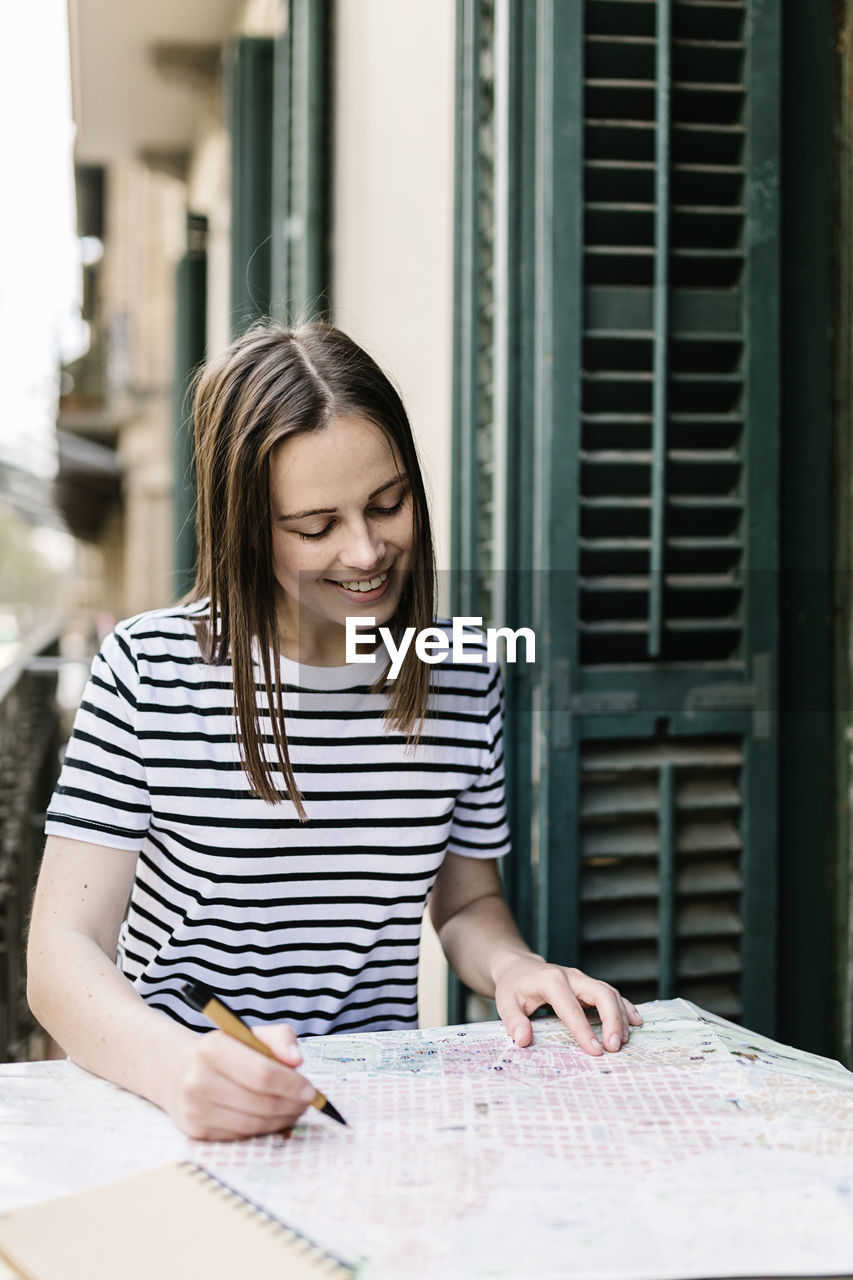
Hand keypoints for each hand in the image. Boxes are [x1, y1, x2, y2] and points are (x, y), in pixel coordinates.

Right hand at [163, 1024, 316, 1139]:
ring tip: (293, 1109)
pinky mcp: (196, 1132)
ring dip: (281, 1119)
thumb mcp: (250, 1034)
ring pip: (253, 1124)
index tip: (311, 1090)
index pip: (262, 1074)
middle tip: (306, 1102)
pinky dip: (262, 1129)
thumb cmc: (225, 1050)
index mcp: (213, 1048)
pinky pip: (241, 1136)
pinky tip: (270, 1118)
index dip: (291, 1085)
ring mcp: (195, 1109)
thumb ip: (280, 1039)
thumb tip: (297, 1061)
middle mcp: (198, 1080)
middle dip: (291, 1105)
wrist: (176, 1070)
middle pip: (260, 1103)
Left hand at [494, 955, 642, 1055]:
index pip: (571, 1007)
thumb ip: (513, 1021)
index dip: (583, 1030)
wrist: (520, 966)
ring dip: (621, 1017)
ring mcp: (583, 979)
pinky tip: (636, 1022)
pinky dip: (626, 1007)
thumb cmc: (513, 986)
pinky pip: (612, 993)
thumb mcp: (505, 1001)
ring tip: (623, 1042)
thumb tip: (523, 1040)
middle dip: (612, 1020)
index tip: (594, 1051)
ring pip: (610, 993)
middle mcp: (572, 977)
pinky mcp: (590, 985)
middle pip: (601, 993)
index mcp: (552, 981)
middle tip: (614, 1047)